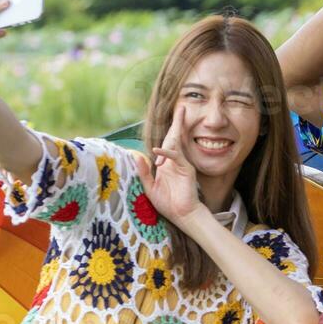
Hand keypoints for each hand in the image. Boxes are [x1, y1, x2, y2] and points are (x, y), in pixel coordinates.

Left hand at [130, 105, 201, 226]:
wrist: (182, 216)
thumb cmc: (168, 204)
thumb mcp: (150, 188)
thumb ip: (144, 173)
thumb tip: (136, 156)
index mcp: (167, 164)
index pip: (167, 143)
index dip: (169, 131)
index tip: (172, 118)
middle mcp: (175, 162)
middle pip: (175, 138)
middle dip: (178, 122)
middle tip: (182, 107)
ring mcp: (182, 165)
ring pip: (177, 143)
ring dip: (177, 128)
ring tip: (180, 114)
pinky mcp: (186, 170)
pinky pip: (176, 157)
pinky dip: (167, 153)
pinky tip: (157, 150)